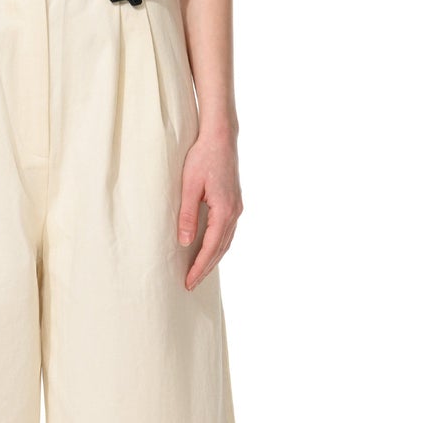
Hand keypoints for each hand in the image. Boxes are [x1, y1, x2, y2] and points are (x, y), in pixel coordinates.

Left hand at [177, 126, 241, 289]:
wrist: (221, 137)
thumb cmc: (202, 158)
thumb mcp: (189, 186)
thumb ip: (187, 215)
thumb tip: (186, 242)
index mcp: (225, 210)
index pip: (211, 247)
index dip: (199, 266)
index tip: (189, 281)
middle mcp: (235, 212)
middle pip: (221, 248)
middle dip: (206, 268)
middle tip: (191, 284)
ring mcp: (237, 207)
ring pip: (226, 241)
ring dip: (213, 258)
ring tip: (199, 272)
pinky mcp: (234, 202)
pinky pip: (228, 231)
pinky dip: (219, 245)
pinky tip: (210, 250)